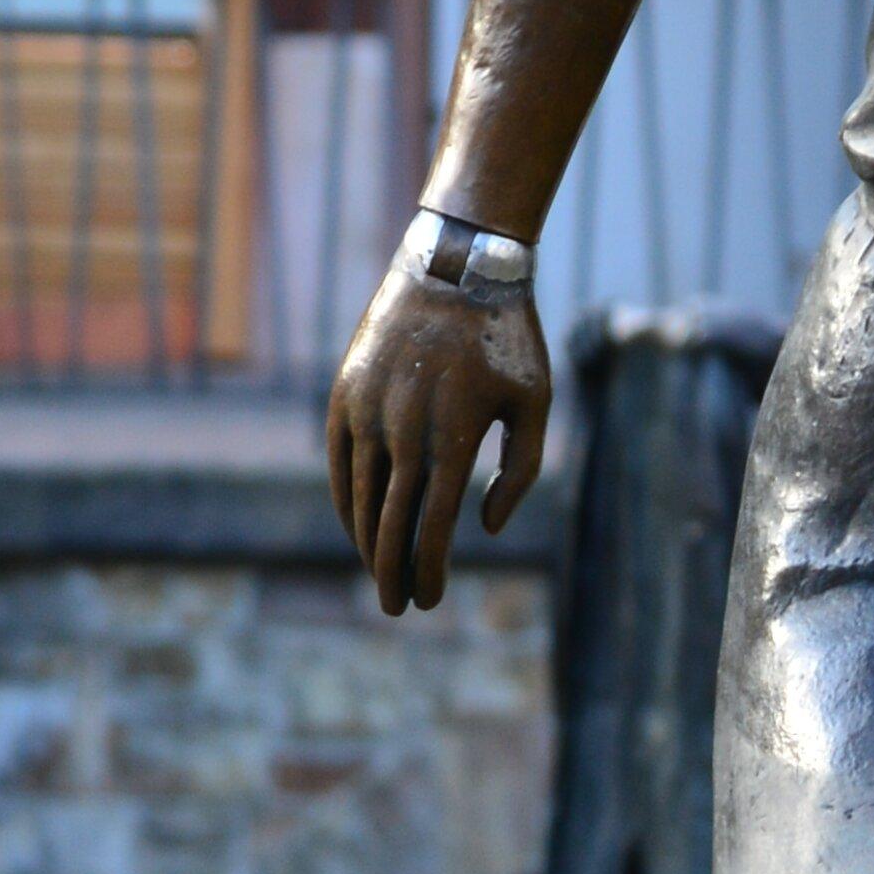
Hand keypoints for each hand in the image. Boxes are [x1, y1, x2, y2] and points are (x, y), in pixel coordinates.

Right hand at [327, 257, 549, 615]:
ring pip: (358, 497)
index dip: (430, 571)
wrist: (456, 266)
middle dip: (392, 573)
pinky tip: (356, 525)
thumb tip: (483, 528)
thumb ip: (518, 473)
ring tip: (380, 573)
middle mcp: (402, 431)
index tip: (432, 600)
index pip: (433, 528)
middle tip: (399, 607)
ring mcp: (366, 411)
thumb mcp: (535, 403)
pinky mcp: (345, 393)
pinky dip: (344, 501)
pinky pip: (338, 462)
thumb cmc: (508, 340)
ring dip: (366, 543)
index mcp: (452, 439)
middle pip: (389, 524)